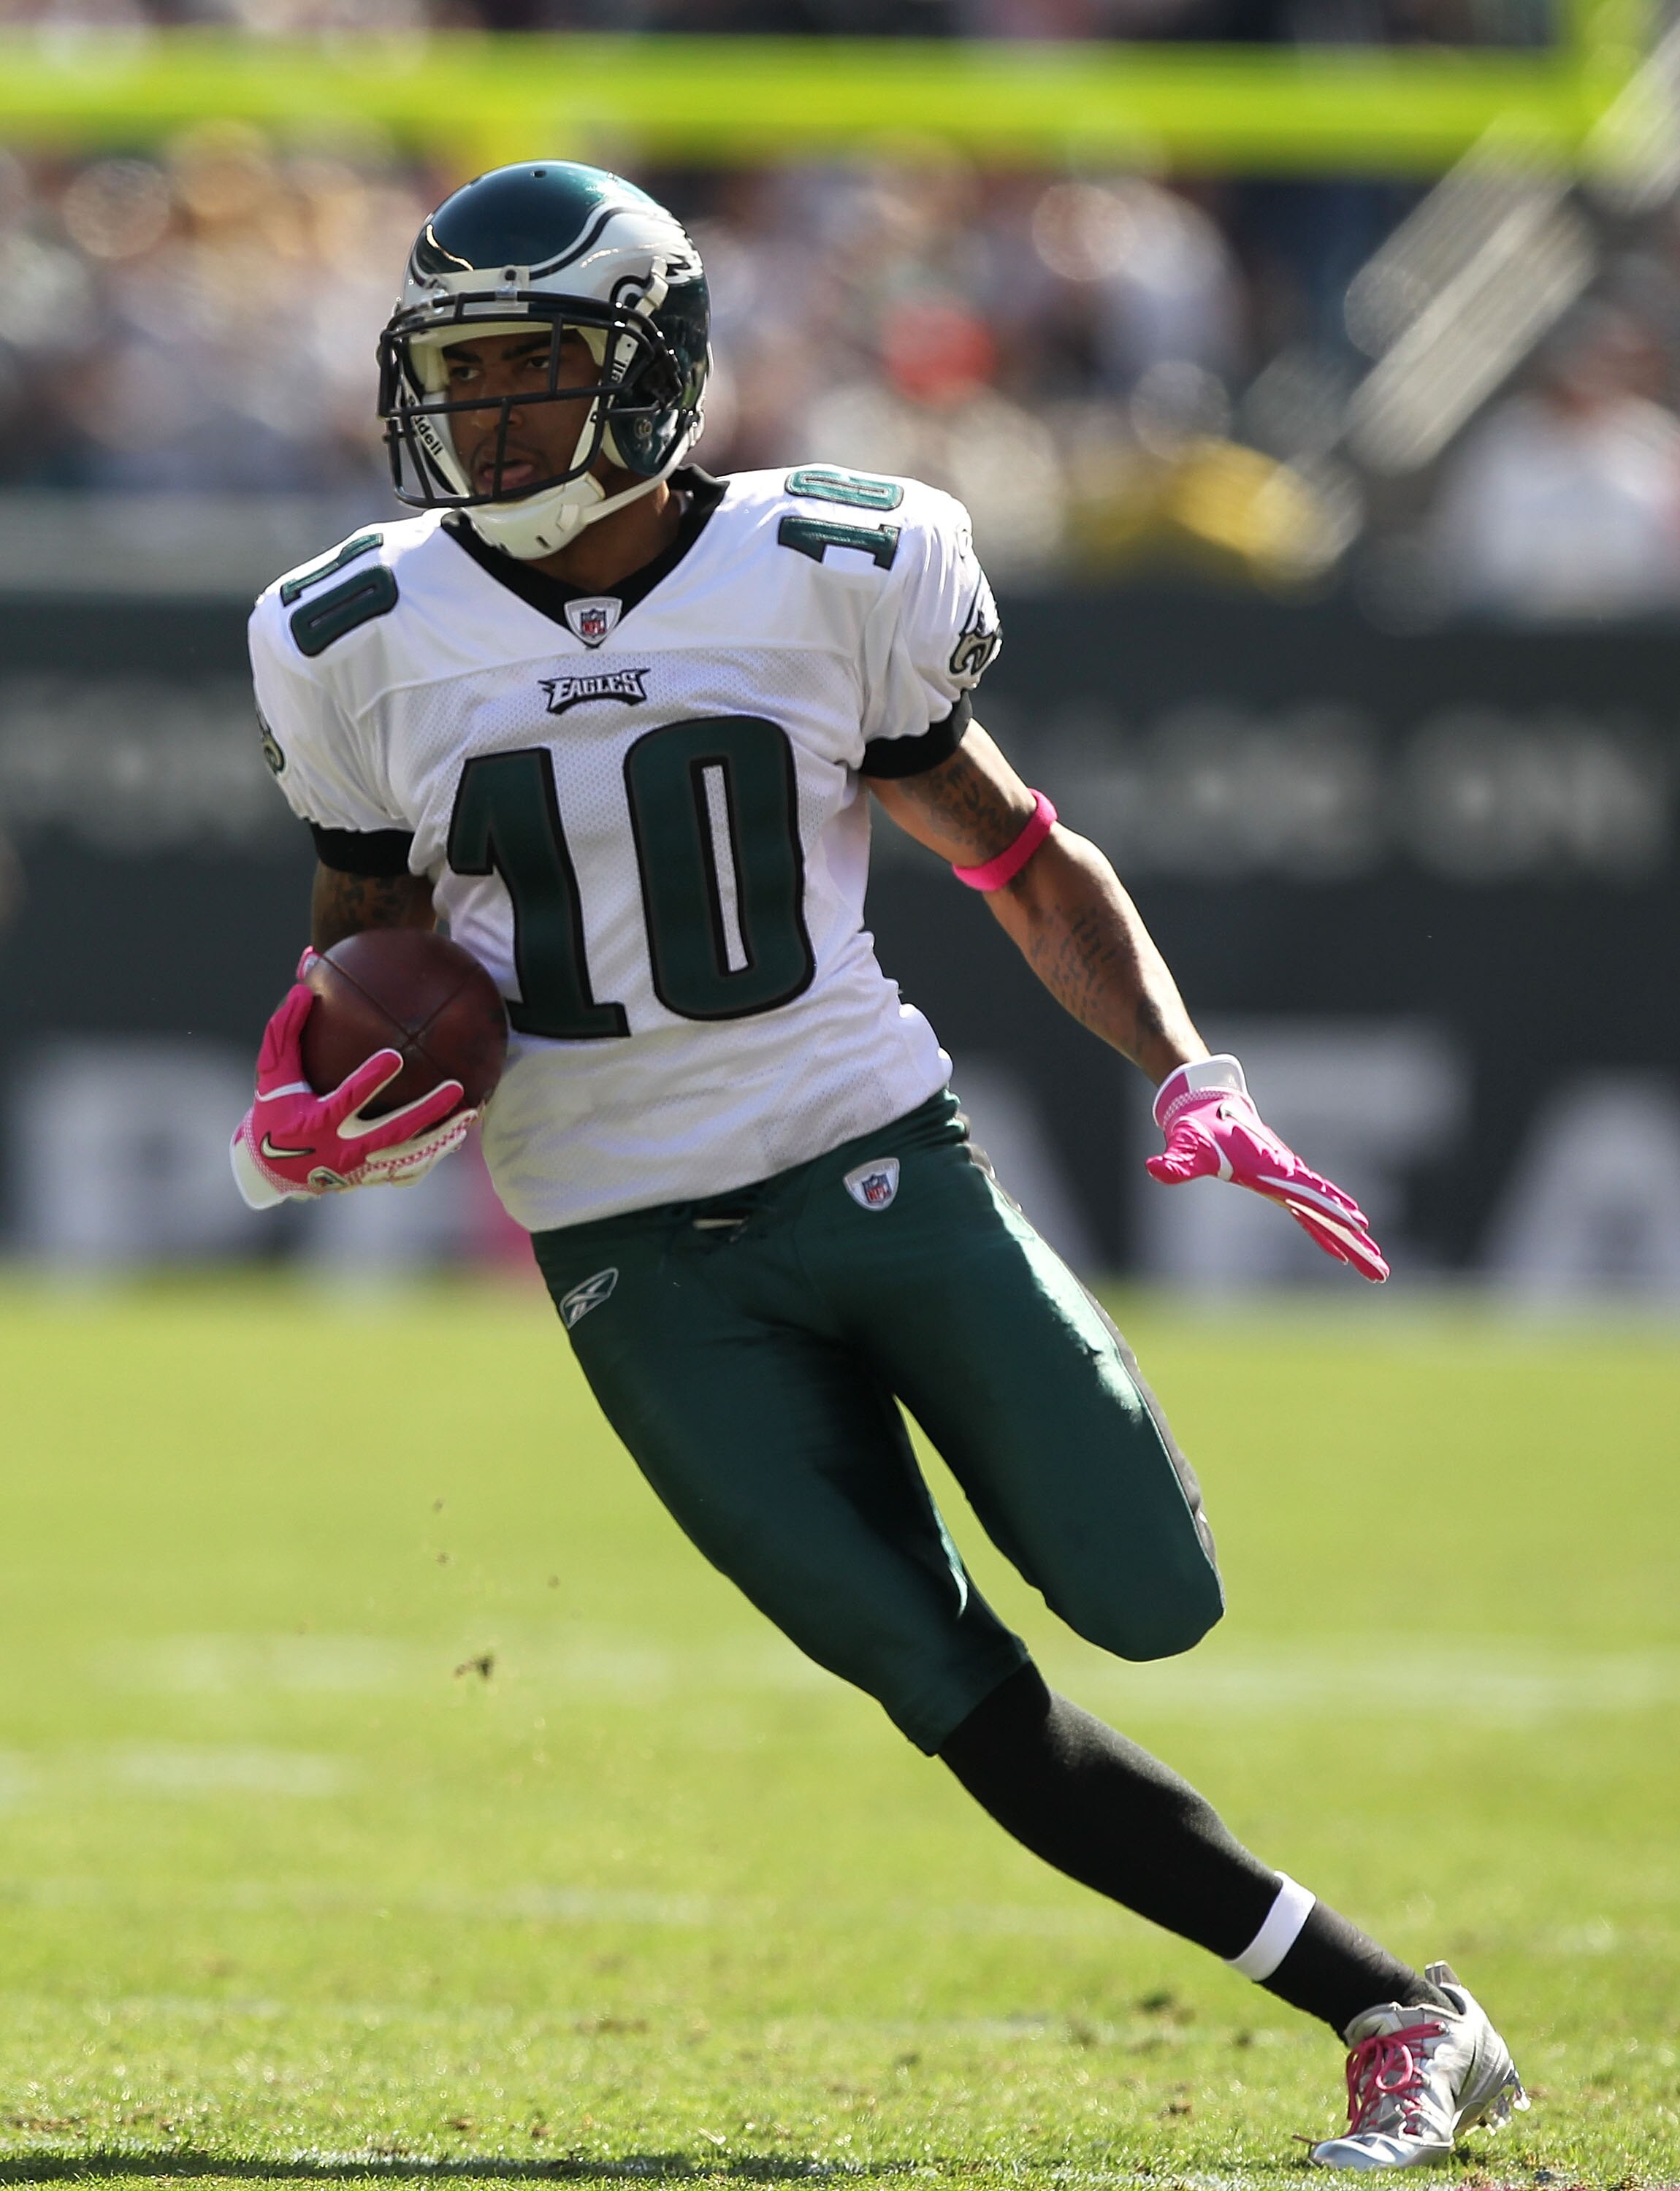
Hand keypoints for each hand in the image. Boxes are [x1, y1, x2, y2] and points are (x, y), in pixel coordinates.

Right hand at [230, 974, 473, 1210]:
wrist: (271, 1171)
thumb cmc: (273, 1110)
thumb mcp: (272, 1073)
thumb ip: (285, 1030)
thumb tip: (304, 985)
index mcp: (318, 1121)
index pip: (348, 1099)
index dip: (370, 1080)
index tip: (395, 1055)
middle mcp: (342, 1149)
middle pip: (393, 1132)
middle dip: (426, 1112)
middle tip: (455, 1087)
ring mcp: (361, 1169)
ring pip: (409, 1155)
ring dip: (442, 1136)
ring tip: (471, 1114)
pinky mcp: (372, 1179)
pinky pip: (409, 1170)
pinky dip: (434, 1154)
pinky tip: (459, 1135)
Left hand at [1146, 1054, 1388, 1281]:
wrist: (1206, 1105)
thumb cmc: (1197, 1128)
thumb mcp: (1185, 1147)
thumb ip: (1175, 1162)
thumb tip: (1155, 1168)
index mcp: (1271, 1171)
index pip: (1307, 1194)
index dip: (1331, 1211)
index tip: (1359, 1226)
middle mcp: (1286, 1176)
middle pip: (1327, 1214)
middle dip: (1355, 1242)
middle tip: (1381, 1270)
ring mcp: (1287, 1179)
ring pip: (1325, 1215)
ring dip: (1350, 1241)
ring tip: (1376, 1266)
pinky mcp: (1282, 1183)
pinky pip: (1312, 1212)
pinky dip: (1328, 1231)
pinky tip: (1341, 1251)